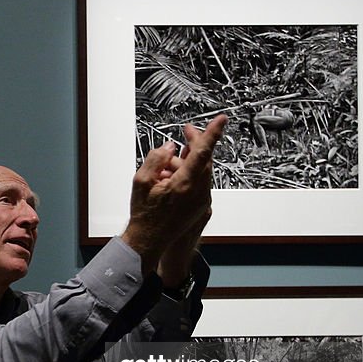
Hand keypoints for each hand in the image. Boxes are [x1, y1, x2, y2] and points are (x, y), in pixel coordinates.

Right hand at [121, 115, 225, 273]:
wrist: (148, 242)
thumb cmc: (144, 214)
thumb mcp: (141, 181)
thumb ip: (156, 158)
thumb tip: (170, 147)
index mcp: (185, 185)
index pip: (203, 152)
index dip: (212, 133)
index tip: (221, 119)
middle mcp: (198, 193)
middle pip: (204, 159)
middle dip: (196, 144)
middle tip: (187, 132)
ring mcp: (202, 201)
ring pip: (202, 170)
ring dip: (188, 161)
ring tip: (167, 164)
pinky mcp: (201, 207)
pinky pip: (200, 182)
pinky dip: (189, 174)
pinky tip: (172, 177)